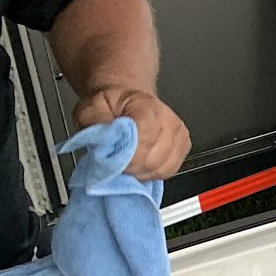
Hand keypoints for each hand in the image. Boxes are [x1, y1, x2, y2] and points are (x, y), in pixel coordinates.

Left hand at [74, 86, 189, 178]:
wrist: (125, 101)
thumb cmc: (110, 105)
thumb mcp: (91, 107)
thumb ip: (97, 123)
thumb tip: (106, 143)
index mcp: (147, 107)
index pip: (145, 140)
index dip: (127, 157)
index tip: (111, 160)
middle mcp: (170, 120)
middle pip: (155, 159)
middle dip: (132, 168)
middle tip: (115, 164)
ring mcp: (179, 135)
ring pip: (163, 169)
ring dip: (141, 173)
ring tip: (126, 165)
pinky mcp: (184, 146)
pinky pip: (169, 170)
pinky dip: (151, 174)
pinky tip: (139, 166)